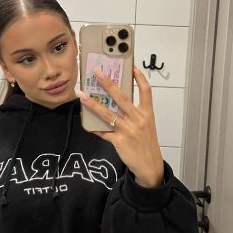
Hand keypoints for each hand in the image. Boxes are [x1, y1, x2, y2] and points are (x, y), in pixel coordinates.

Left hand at [77, 67, 163, 187]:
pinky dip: (94, 127)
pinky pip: (103, 132)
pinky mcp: (119, 141)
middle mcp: (138, 120)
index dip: (140, 78)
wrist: (150, 165)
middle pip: (122, 97)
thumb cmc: (147, 143)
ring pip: (108, 113)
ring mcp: (128, 130)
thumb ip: (135, 113)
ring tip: (82, 95)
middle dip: (108, 83)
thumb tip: (116, 100)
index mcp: (147, 114)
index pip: (146, 91)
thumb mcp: (146, 125)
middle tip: (98, 72)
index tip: (133, 67)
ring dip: (93, 103)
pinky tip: (86, 122)